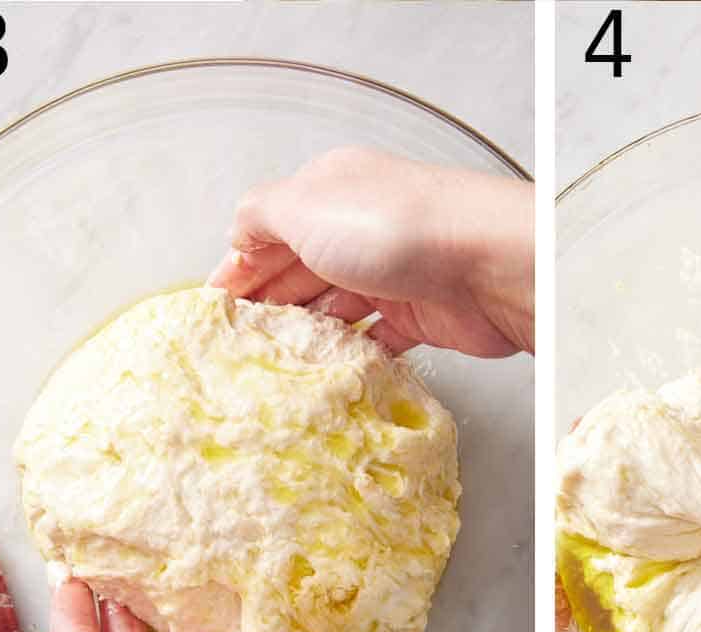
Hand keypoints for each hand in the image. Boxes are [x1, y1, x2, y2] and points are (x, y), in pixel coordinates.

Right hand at [208, 146, 533, 357]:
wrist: (487, 264)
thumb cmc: (394, 228)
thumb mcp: (303, 205)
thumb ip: (260, 215)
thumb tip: (237, 233)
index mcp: (330, 190)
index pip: (271, 229)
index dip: (239, 266)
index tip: (214, 307)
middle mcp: (361, 228)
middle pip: (301, 269)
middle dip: (269, 304)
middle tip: (236, 343)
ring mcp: (393, 273)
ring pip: (337, 306)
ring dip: (308, 332)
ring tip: (273, 363)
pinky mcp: (422, 317)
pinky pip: (378, 340)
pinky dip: (354, 355)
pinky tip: (328, 371)